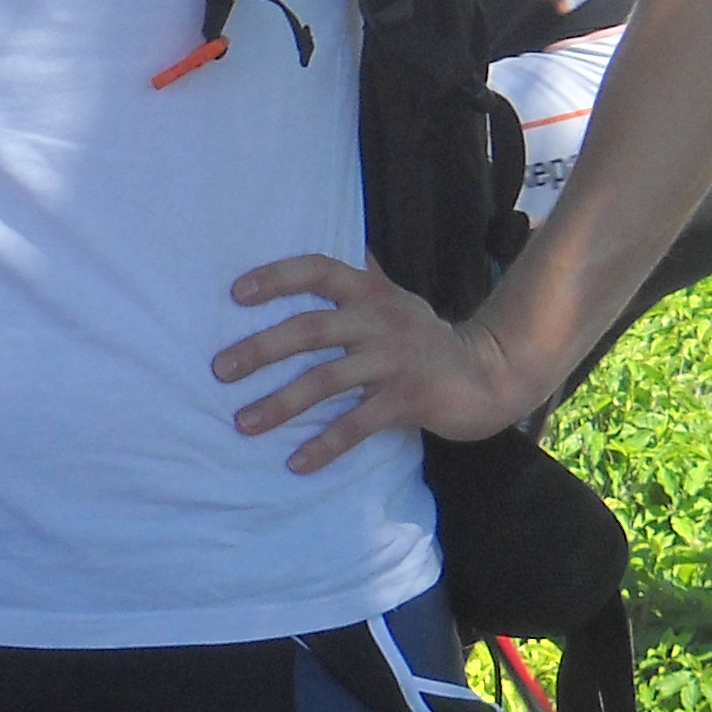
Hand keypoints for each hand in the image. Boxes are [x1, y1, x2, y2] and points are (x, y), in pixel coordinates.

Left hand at [212, 254, 535, 470]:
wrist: (491, 374)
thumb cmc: (427, 338)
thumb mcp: (396, 300)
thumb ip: (365, 279)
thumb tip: (345, 248)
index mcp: (371, 293)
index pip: (319, 270)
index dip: (278, 277)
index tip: (235, 293)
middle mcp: (381, 321)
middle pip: (311, 329)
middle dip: (262, 348)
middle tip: (220, 369)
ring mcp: (395, 361)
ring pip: (327, 380)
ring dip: (281, 404)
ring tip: (242, 423)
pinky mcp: (408, 399)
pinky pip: (358, 424)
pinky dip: (326, 445)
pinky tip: (297, 463)